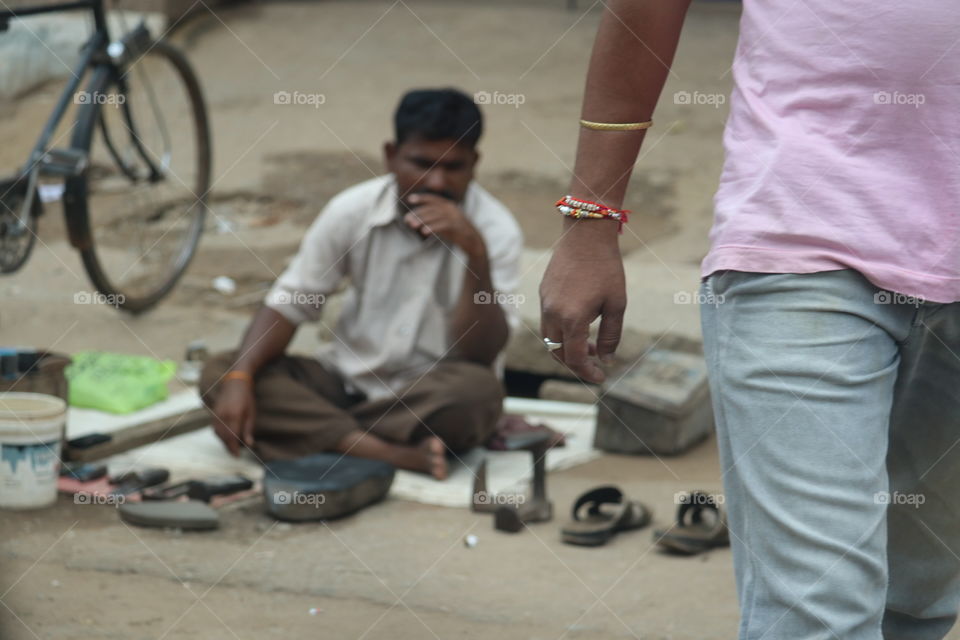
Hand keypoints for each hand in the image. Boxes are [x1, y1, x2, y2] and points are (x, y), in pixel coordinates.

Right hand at [211, 379, 255, 455]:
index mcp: (234, 415)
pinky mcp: (213, 414)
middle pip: (224, 437)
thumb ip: (248, 429)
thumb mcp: (251, 413)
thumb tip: (249, 444)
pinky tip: (227, 437)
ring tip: (232, 447)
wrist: (234, 382)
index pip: (232, 436)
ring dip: (224, 442)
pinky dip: (220, 435)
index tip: (238, 455)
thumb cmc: (246, 398)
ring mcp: (216, 414)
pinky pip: (215, 429)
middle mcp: (223, 416)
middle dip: (229, 447)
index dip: (234, 448)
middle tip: (236, 454)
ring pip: (218, 434)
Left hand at [404, 193, 483, 255]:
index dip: (422, 198)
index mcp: (449, 205)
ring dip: (422, 220)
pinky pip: (442, 226)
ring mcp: (455, 217)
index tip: (410, 199)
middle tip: (407, 220)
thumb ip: (434, 218)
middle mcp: (452, 209)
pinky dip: (432, 227)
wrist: (473, 241)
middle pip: (432, 208)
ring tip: (412, 225)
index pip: (434, 199)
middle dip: (418, 213)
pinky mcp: (456, 227)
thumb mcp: (445, 221)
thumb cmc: (456, 232)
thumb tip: (416, 218)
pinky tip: (424, 232)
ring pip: (435, 216)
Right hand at [539, 220, 625, 382]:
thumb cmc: (606, 268)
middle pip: (557, 353)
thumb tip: (606, 359)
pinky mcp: (543, 293)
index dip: (587, 373)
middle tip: (595, 363)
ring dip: (567, 348)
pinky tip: (581, 322)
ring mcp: (545, 303)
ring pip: (549, 339)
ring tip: (589, 343)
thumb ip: (610, 336)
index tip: (600, 378)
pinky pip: (548, 322)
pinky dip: (561, 331)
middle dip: (575, 363)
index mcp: (572, 319)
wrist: (585, 234)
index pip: (574, 359)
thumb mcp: (616, 304)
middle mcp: (553, 314)